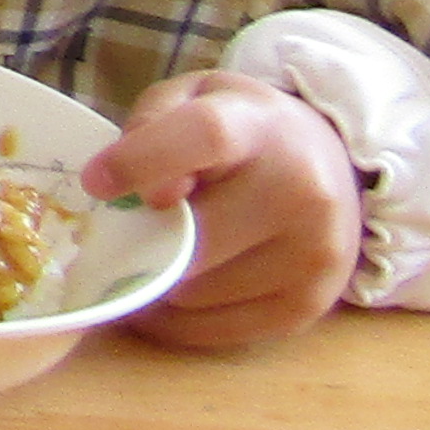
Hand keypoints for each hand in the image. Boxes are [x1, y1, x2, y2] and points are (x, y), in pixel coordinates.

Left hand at [88, 71, 359, 347]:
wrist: (331, 164)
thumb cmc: (243, 131)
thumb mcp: (193, 97)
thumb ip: (149, 123)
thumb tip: (111, 186)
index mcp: (260, 127)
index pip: (203, 138)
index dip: (142, 163)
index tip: (97, 185)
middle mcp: (300, 190)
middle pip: (192, 236)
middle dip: (140, 241)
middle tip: (119, 235)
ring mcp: (312, 253)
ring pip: (194, 293)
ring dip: (155, 284)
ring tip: (148, 260)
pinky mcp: (308, 306)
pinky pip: (215, 331)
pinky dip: (176, 321)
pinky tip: (165, 295)